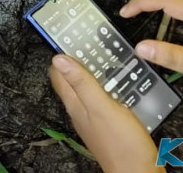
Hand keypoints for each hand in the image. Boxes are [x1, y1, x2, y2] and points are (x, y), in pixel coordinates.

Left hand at [49, 55, 162, 172]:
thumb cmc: (122, 144)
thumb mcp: (101, 107)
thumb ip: (82, 83)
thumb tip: (58, 59)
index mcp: (75, 105)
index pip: (58, 75)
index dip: (62, 55)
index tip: (71, 39)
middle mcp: (81, 111)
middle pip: (74, 80)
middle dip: (81, 61)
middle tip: (94, 45)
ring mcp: (95, 118)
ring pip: (91, 89)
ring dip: (98, 74)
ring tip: (110, 58)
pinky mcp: (109, 124)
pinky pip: (106, 99)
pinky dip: (112, 87)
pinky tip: (124, 83)